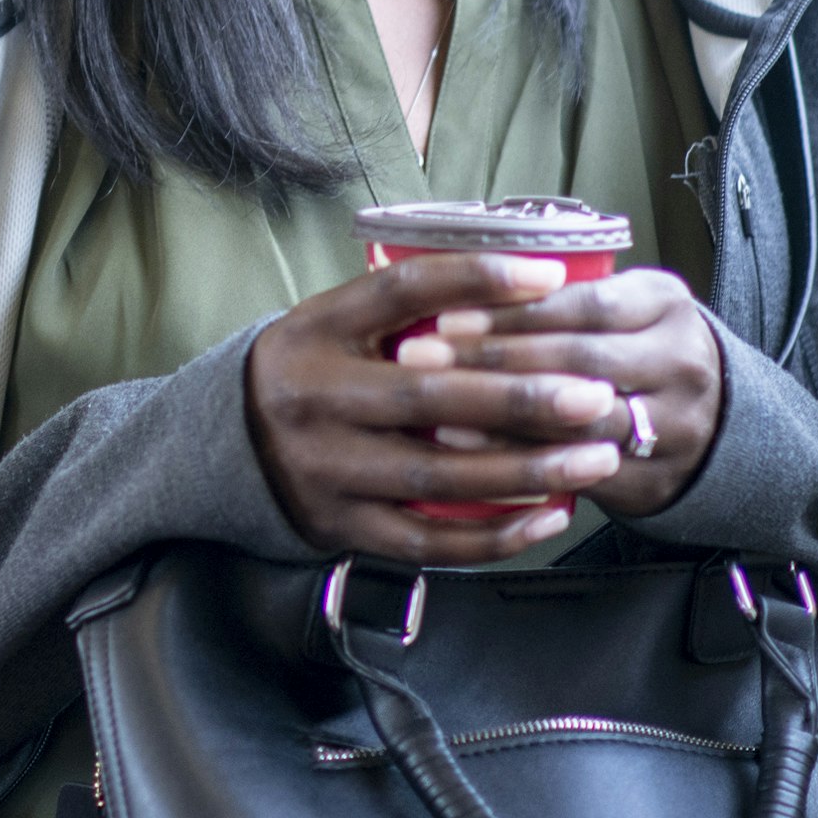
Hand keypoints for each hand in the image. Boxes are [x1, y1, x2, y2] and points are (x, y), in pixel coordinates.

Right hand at [242, 253, 631, 564]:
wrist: (221, 447)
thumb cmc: (309, 373)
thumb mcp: (333, 325)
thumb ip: (405, 312)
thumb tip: (521, 287)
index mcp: (316, 330)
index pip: (401, 293)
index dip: (476, 280)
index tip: (550, 276)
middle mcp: (315, 397)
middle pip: (429, 397)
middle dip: (522, 398)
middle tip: (596, 394)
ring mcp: (326, 468)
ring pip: (438, 478)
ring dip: (526, 471)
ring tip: (595, 457)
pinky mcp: (340, 525)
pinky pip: (428, 540)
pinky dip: (495, 534)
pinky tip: (550, 516)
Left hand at [400, 267, 724, 517]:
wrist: (714, 422)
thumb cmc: (635, 348)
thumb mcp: (623, 304)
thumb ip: (563, 294)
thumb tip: (459, 278)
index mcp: (665, 306)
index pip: (585, 304)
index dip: (514, 311)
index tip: (447, 314)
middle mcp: (679, 363)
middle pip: (579, 360)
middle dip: (492, 359)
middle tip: (421, 357)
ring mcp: (675, 426)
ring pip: (580, 420)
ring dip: (502, 417)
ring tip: (437, 409)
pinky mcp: (655, 479)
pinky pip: (582, 471)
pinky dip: (525, 462)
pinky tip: (475, 456)